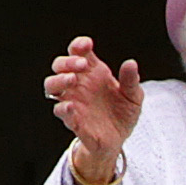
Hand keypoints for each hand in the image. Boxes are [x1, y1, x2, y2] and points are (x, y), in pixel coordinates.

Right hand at [46, 38, 145, 184]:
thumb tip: (131, 63)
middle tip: (81, 64)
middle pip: (59, 66)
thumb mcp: (133, 96)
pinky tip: (72, 106)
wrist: (119, 140)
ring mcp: (72, 101)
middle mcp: (78, 84)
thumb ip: (131, 81)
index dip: (78, 45)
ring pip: (51, 86)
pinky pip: (61, 112)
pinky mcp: (72, 120)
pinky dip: (63, 108)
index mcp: (92, 72)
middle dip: (67, 61)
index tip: (87, 44)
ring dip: (58, 80)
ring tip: (72, 79)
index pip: (78, 52)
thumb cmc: (123, 113)